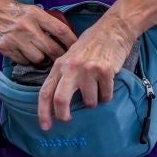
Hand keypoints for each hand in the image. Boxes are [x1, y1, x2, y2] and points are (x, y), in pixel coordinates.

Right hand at [0, 0, 75, 67]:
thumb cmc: (8, 9)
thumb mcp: (29, 9)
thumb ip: (44, 21)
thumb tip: (61, 37)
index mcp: (35, 14)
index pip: (60, 30)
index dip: (71, 41)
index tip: (76, 47)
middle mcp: (27, 27)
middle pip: (52, 49)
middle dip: (59, 56)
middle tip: (61, 58)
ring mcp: (16, 39)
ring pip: (38, 58)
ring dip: (41, 59)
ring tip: (39, 54)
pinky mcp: (6, 49)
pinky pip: (24, 61)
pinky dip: (26, 60)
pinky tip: (24, 53)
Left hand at [36, 14, 137, 129]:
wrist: (112, 30)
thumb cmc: (90, 45)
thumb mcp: (69, 58)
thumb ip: (62, 77)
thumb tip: (57, 104)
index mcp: (59, 66)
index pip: (45, 92)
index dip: (43, 112)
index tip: (45, 127)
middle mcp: (71, 68)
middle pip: (61, 100)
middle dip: (63, 115)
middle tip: (68, 120)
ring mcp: (88, 70)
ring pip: (89, 101)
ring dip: (94, 101)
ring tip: (96, 89)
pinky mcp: (105, 71)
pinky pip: (106, 96)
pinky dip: (107, 96)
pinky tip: (107, 84)